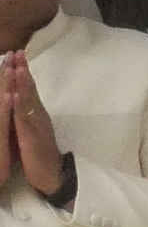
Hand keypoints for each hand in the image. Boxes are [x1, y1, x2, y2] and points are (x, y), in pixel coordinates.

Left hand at [3, 51, 59, 197]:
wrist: (52, 175)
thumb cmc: (39, 155)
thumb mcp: (30, 132)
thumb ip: (26, 116)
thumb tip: (19, 100)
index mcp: (35, 113)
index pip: (27, 88)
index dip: (21, 71)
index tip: (15, 54)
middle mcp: (37, 114)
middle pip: (28, 88)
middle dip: (21, 70)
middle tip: (16, 51)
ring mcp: (36, 124)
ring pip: (28, 99)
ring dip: (22, 82)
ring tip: (16, 66)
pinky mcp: (33, 136)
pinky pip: (25, 118)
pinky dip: (21, 104)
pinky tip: (16, 94)